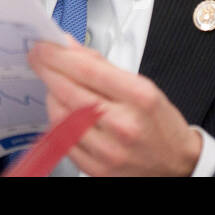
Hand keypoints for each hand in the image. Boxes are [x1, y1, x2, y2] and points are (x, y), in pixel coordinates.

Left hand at [27, 40, 202, 175]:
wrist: (176, 163)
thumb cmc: (159, 122)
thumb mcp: (142, 85)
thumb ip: (101, 65)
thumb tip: (68, 46)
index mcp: (139, 98)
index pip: (87, 70)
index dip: (58, 55)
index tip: (43, 46)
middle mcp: (123, 125)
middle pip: (69, 91)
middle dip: (47, 69)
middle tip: (38, 57)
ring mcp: (108, 151)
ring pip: (61, 115)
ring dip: (52, 94)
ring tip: (57, 85)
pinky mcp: (96, 168)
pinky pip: (63, 138)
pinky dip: (59, 120)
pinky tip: (65, 109)